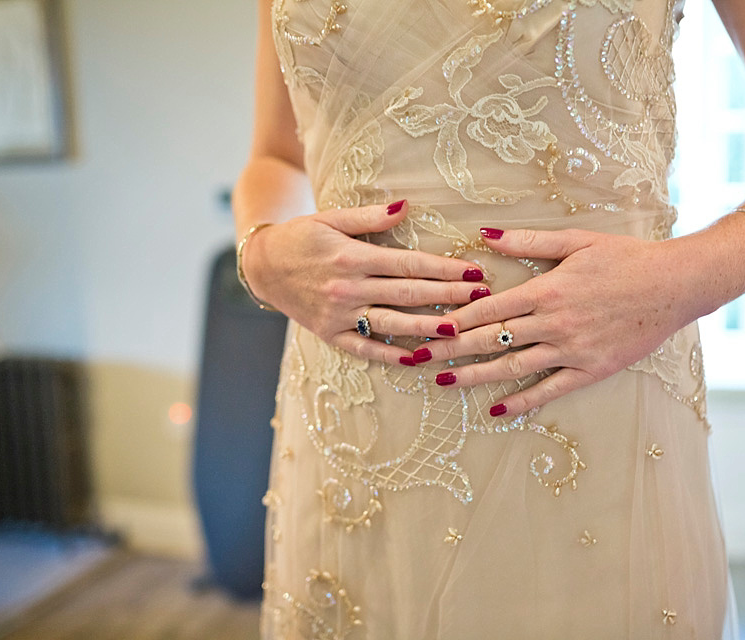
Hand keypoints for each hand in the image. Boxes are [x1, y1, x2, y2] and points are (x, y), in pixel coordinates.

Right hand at [241, 200, 486, 364]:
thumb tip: (407, 206)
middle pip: (408, 294)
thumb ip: (369, 217)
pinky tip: (418, 358)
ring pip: (391, 323)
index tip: (473, 271)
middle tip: (482, 299)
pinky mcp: (330, 334)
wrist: (262, 265)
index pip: (408, 264)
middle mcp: (347, 287)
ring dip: (427, 327)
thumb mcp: (331, 218)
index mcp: (352, 256)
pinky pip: (364, 348)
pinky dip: (390, 355)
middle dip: (448, 296)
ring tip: (459, 329)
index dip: (443, 269)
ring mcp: (338, 315)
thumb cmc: (302, 237)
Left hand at [420, 227, 697, 415]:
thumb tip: (484, 235)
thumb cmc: (626, 257)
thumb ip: (528, 241)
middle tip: (418, 358)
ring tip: (445, 382)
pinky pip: (550, 389)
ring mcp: (571, 349)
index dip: (454, 319)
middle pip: (491, 339)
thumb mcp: (577, 240)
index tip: (427, 326)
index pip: (488, 307)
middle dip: (451, 349)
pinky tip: (498, 409)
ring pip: (513, 366)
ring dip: (475, 376)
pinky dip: (522, 400)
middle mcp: (553, 322)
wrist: (675, 284)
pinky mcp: (591, 369)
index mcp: (546, 289)